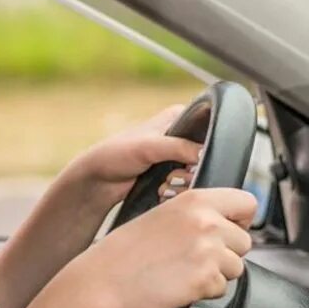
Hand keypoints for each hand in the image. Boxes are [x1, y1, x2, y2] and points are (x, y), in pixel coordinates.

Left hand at [59, 105, 202, 209]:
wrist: (98, 180)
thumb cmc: (116, 154)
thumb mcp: (149, 146)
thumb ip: (179, 147)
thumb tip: (206, 154)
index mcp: (178, 116)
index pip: (209, 127)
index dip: (206, 147)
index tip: (194, 161)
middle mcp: (180, 134)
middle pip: (206, 154)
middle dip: (192, 170)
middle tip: (174, 175)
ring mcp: (176, 155)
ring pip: (198, 172)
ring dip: (183, 183)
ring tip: (164, 184)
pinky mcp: (172, 173)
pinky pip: (188, 185)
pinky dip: (178, 190)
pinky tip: (163, 191)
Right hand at [62, 187, 255, 307]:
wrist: (106, 281)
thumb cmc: (125, 252)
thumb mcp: (162, 215)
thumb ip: (196, 215)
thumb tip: (227, 224)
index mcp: (195, 200)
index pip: (247, 202)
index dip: (240, 219)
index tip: (229, 228)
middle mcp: (206, 221)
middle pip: (244, 240)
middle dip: (226, 253)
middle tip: (195, 258)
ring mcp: (208, 251)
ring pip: (237, 267)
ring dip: (216, 273)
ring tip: (184, 271)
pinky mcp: (206, 279)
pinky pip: (222, 288)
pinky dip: (205, 291)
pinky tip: (180, 284)